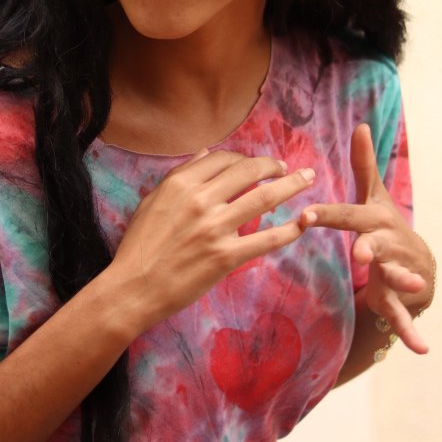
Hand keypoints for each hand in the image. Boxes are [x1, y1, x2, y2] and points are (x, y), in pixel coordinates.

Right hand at [107, 149, 315, 330]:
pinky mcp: (226, 256)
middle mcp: (200, 201)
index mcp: (181, 184)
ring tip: (308, 180)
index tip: (257, 164)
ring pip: (264, 199)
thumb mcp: (152, 201)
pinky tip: (303, 222)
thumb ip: (180, 175)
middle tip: (290, 168)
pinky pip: (266, 239)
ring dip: (291, 186)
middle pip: (248, 172)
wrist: (133, 288)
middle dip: (274, 166)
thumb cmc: (138, 246)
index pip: (223, 159)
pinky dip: (290, 230)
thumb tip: (205, 153)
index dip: (245, 158)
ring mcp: (215, 228)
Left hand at [299, 124, 432, 354]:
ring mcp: (400, 270)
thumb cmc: (384, 226)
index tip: (305, 215)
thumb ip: (363, 164)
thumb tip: (360, 123)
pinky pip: (406, 316)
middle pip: (378, 242)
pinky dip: (412, 332)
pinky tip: (421, 350)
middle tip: (359, 251)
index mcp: (375, 220)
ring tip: (400, 285)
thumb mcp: (373, 196)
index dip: (328, 214)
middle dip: (370, 245)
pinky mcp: (404, 298)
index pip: (348, 215)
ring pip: (397, 275)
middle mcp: (390, 242)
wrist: (419, 265)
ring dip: (398, 280)